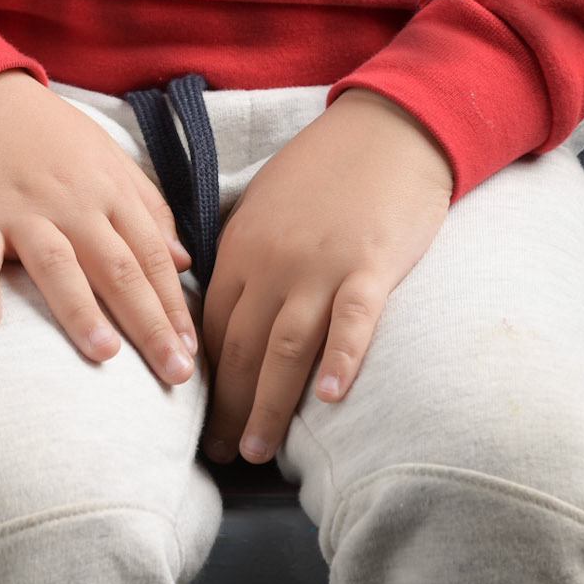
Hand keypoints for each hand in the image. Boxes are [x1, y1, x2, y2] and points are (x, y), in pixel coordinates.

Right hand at [0, 70, 199, 385]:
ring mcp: (22, 208)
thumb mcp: (106, 158)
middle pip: (117, 266)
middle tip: (173, 374)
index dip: (174, 306)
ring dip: (80, 309)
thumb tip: (184, 262)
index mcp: (109, 191)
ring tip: (104, 355)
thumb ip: (147, 208)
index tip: (192, 354)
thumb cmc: (48, 136)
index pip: (151, 255)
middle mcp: (72, 202)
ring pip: (57, 262)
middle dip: (148, 322)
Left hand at [201, 88, 452, 463]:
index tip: (198, 417)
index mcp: (242, 245)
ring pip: (286, 346)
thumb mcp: (265, 204)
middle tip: (220, 453)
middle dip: (227, 405)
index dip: (205, 376)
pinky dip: (341, 359)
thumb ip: (242, 253)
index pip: (211, 324)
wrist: (386, 129)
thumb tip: (219, 304)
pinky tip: (331, 399)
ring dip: (268, 403)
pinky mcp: (370, 265)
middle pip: (242, 345)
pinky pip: (353, 319)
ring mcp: (322, 264)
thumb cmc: (325, 168)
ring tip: (256, 450)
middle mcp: (273, 259)